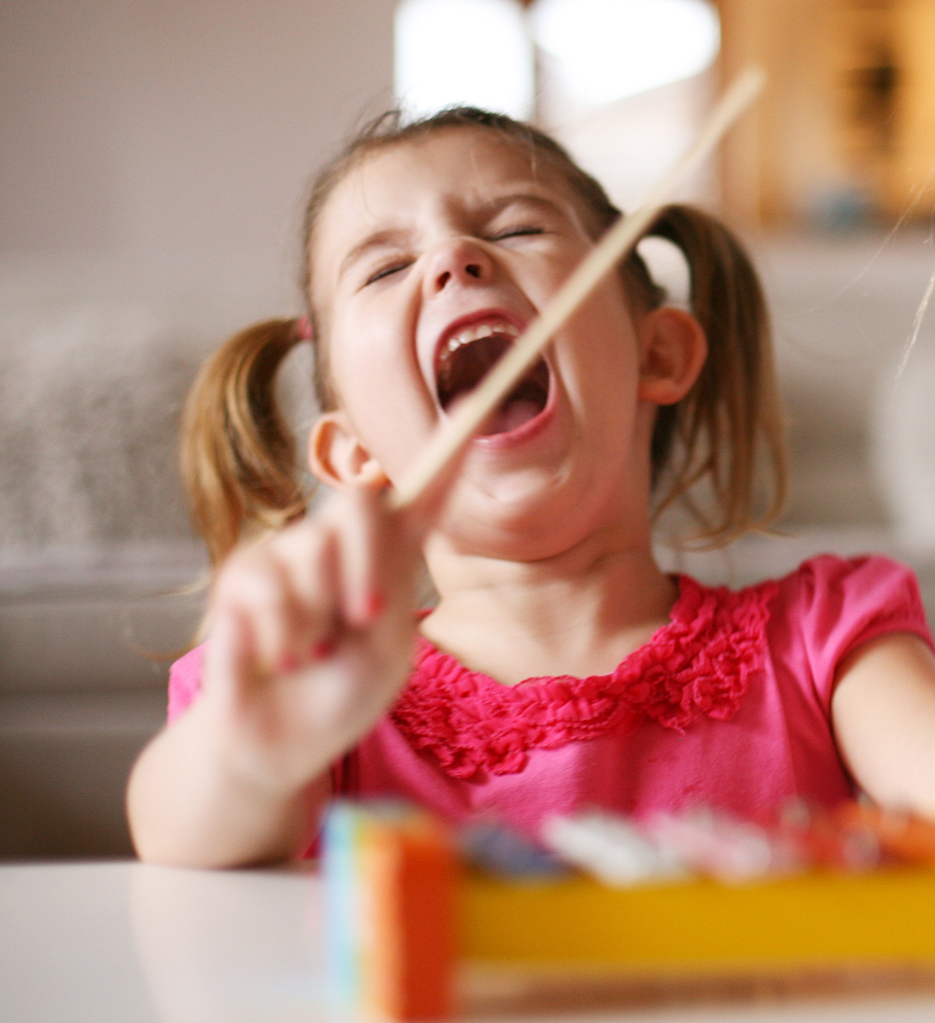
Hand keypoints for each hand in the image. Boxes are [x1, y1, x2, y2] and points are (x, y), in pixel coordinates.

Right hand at [194, 478, 439, 793]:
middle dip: (366, 562)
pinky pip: (264, 588)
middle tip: (364, 618)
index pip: (422, 498)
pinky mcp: (240, 579)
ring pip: (312, 552)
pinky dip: (281, 636)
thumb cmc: (340, 697)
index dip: (446, 455)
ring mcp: (289, 556)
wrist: (281, 746)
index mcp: (390, 561)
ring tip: (312, 654)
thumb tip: (386, 504)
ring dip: (317, 620)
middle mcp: (340, 547)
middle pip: (361, 501)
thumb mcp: (387, 650)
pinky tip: (280, 660)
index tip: (474, 408)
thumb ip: (390, 580)